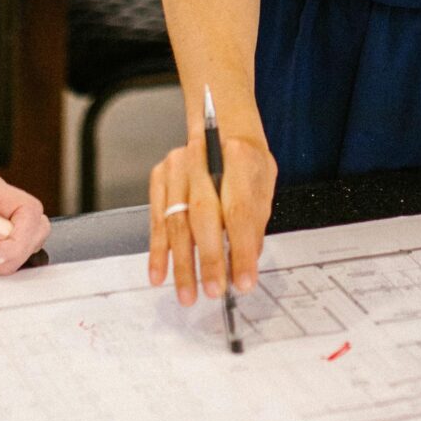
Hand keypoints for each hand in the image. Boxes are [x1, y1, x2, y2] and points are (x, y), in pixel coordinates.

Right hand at [147, 127, 277, 305]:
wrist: (222, 126)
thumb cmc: (245, 161)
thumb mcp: (263, 185)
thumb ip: (254, 223)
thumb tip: (245, 263)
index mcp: (238, 157)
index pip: (240, 210)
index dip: (241, 250)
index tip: (244, 281)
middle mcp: (202, 158)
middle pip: (204, 216)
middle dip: (209, 259)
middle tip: (214, 291)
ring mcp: (177, 166)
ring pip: (177, 222)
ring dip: (182, 263)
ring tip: (188, 293)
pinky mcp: (159, 177)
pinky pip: (157, 220)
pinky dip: (158, 251)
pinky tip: (159, 275)